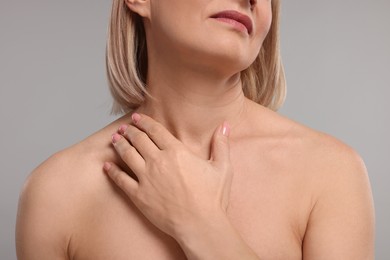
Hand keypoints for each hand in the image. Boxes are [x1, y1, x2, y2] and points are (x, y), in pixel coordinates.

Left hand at [103, 113, 232, 237]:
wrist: (200, 224)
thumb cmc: (212, 198)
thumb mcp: (222, 167)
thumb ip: (221, 144)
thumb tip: (225, 125)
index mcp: (176, 152)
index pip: (156, 131)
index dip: (145, 122)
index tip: (137, 118)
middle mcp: (158, 161)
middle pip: (139, 140)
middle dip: (130, 131)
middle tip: (125, 127)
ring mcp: (146, 178)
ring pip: (127, 155)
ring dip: (119, 144)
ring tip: (115, 138)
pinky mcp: (139, 195)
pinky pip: (121, 180)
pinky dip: (112, 171)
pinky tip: (106, 165)